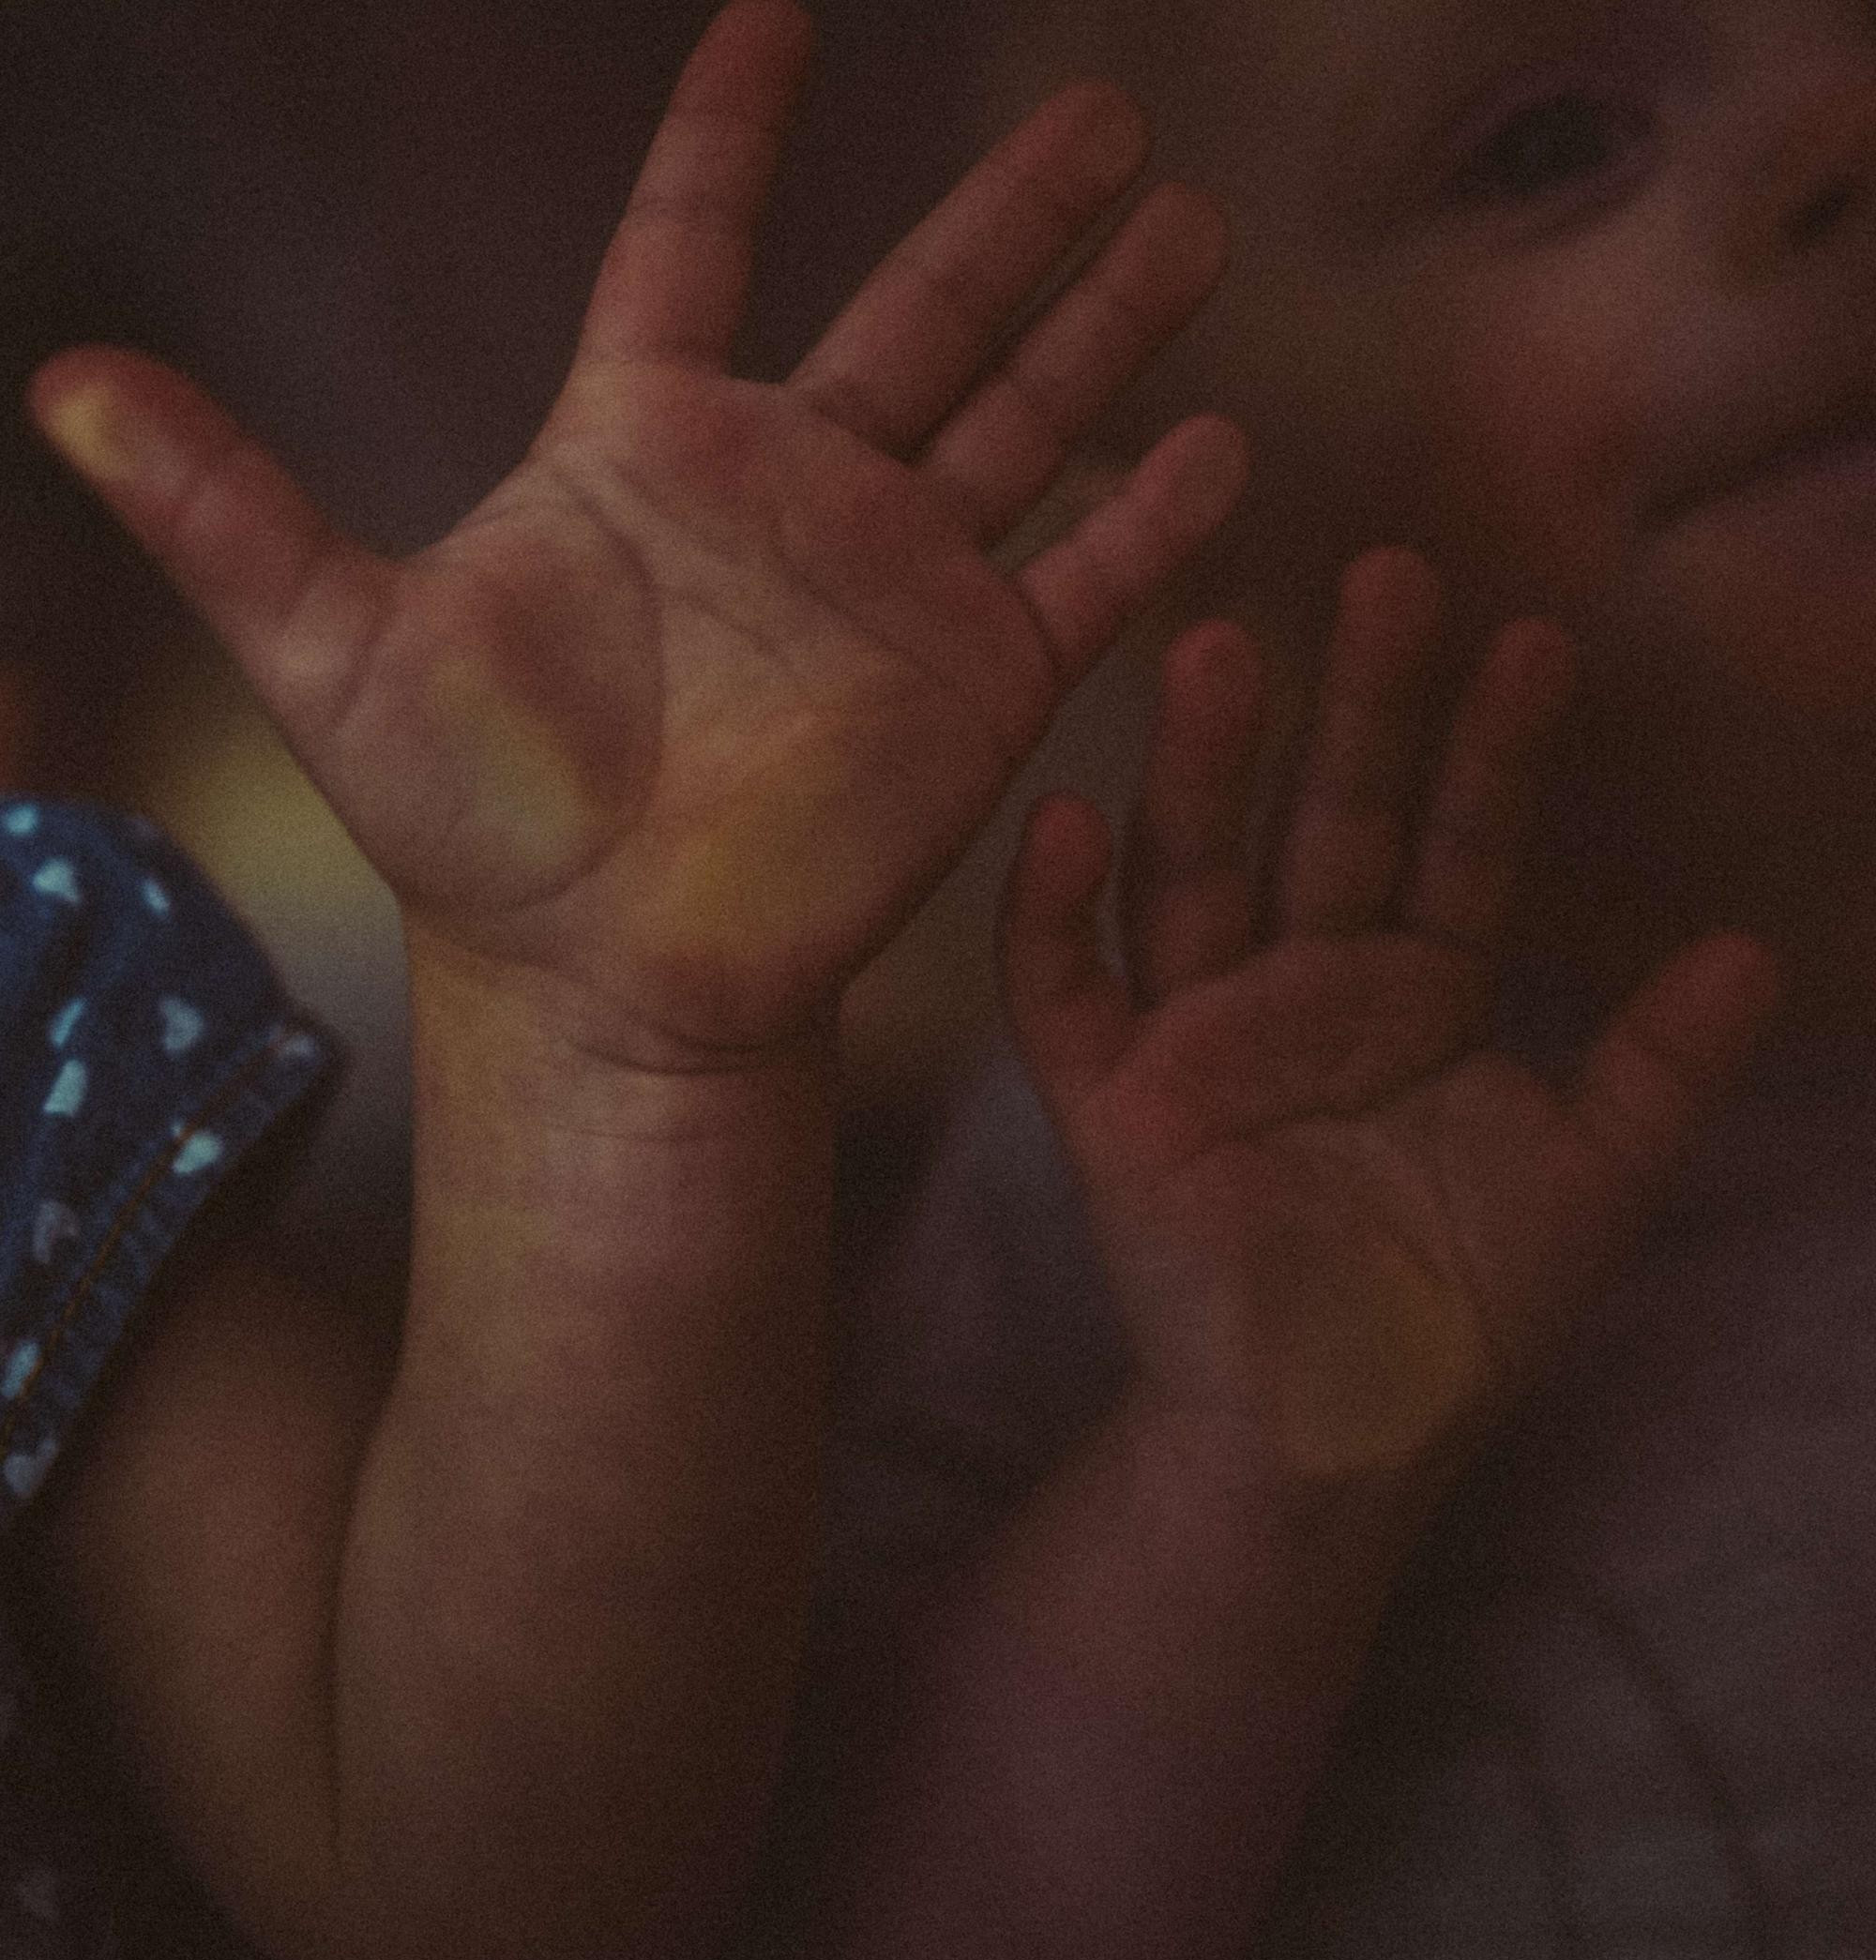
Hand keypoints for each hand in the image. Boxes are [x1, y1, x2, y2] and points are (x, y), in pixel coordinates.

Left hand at [27, 0, 1244, 1071]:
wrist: (606, 983)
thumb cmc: (476, 828)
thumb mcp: (337, 651)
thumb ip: (231, 508)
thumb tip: (55, 380)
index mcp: (645, 449)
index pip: (695, 246)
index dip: (732, 134)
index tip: (778, 13)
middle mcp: (789, 496)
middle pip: (919, 313)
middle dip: (1011, 213)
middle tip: (1101, 112)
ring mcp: (894, 587)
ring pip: (1024, 418)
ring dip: (1106, 324)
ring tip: (1186, 222)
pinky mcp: (974, 689)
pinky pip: (1082, 580)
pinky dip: (1151, 522)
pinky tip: (1217, 446)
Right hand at [1002, 547, 1787, 1473]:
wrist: (1339, 1440)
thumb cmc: (1457, 1316)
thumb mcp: (1585, 1183)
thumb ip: (1658, 1072)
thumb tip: (1753, 949)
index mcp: (1412, 993)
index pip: (1456, 848)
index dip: (1493, 755)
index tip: (1537, 643)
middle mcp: (1301, 989)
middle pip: (1322, 826)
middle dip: (1354, 711)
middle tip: (1389, 575)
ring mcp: (1197, 1036)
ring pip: (1192, 875)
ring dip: (1201, 769)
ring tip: (1221, 647)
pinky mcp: (1109, 1103)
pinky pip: (1065, 996)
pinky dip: (1048, 916)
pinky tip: (1061, 818)